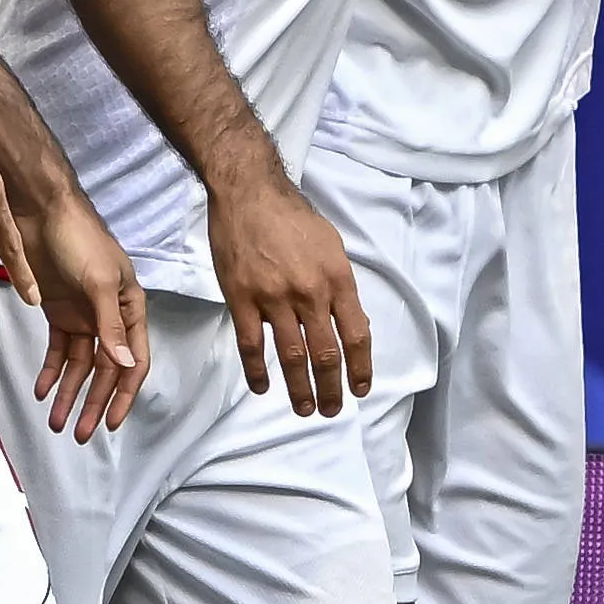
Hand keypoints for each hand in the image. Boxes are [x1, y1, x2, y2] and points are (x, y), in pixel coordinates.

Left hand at [23, 188, 148, 441]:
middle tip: (79, 434)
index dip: (123, 395)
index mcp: (131, 310)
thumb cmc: (80, 240)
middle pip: (105, 370)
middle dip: (93, 403)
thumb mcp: (99, 283)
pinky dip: (50, 371)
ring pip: (80, 365)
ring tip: (54, 421)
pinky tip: (41, 390)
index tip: (111, 424)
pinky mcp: (58, 312)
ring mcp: (84, 316)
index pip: (133, 362)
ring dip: (69, 394)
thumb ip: (111, 326)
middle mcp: (111, 318)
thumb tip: (123, 366)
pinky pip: (57, 350)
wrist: (41, 210)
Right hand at [208, 167, 370, 416]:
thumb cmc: (294, 219)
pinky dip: (258, 371)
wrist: (250, 194)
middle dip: (332, 387)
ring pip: (291, 356)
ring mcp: (274, 298)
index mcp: (338, 280)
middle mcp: (310, 293)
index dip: (360, 368)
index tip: (361, 389)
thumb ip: (342, 288)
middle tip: (333, 410)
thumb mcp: (332, 248)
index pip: (356, 335)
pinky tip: (263, 387)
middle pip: (326, 353)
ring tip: (305, 409)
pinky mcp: (242, 299)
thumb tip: (353, 325)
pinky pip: (252, 345)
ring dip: (300, 388)